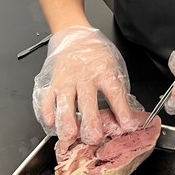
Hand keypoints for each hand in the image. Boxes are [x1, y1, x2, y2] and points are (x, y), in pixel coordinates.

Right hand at [32, 25, 143, 142]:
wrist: (76, 37)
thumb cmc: (97, 55)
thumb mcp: (114, 68)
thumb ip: (118, 91)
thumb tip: (127, 117)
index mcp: (104, 72)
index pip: (115, 92)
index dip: (122, 110)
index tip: (127, 125)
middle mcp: (85, 77)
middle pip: (87, 101)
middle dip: (90, 122)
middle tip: (94, 138)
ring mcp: (67, 80)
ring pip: (65, 102)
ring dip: (66, 121)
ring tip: (69, 136)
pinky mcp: (53, 82)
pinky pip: (47, 98)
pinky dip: (47, 110)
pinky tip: (50, 121)